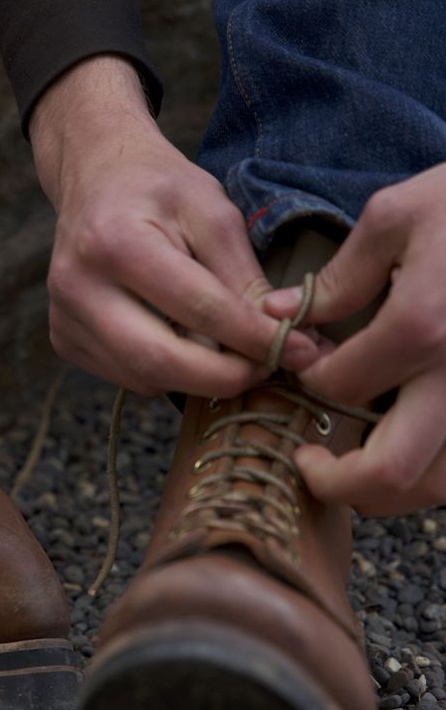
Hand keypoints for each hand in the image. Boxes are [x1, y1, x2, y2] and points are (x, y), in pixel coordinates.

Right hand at [30, 57, 319, 398]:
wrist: (95, 175)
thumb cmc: (158, 188)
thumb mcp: (212, 212)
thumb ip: (245, 278)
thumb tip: (288, 340)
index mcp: (116, 243)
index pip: (199, 310)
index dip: (256, 338)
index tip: (303, 349)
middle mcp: (76, 286)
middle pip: (160, 362)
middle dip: (226, 377)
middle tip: (271, 368)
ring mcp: (62, 317)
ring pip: (144, 379)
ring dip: (198, 377)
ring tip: (232, 349)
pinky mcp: (62, 338)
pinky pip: (127, 377)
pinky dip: (167, 371)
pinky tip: (183, 338)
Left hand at [263, 165, 445, 514]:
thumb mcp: (396, 217)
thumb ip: (338, 277)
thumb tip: (279, 315)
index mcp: (421, 325)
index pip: (340, 386)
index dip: (306, 386)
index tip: (297, 371)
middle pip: (392, 469)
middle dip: (337, 482)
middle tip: (308, 463)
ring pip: (437, 486)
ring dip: (387, 492)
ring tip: (353, 469)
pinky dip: (428, 474)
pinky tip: (404, 447)